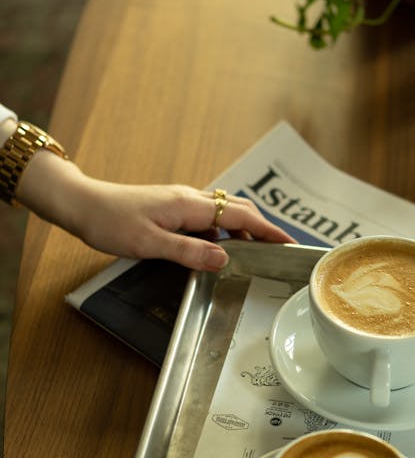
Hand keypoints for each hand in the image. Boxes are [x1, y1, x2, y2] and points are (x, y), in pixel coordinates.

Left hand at [16, 153, 295, 269]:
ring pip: (222, 213)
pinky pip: (206, 218)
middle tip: (279, 249)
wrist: (83, 204)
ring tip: (255, 253)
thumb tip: (225, 258)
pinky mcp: (171, 208)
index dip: (267, 229)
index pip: (239, 216)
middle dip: (261, 228)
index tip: (289, 242)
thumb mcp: (149, 243)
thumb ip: (188, 251)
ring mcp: (181, 202)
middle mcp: (189, 199)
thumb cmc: (110, 222)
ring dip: (241, 230)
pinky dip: (220, 232)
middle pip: (236, 209)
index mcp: (189, 205)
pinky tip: (217, 250)